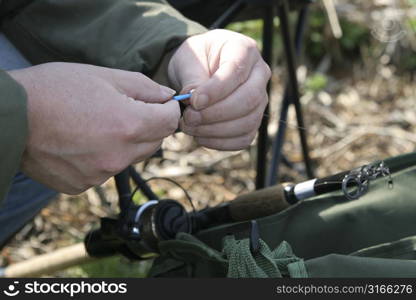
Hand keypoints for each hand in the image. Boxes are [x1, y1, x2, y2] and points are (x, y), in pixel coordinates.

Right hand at [9, 62, 179, 193]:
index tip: (160, 103)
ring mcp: (100, 174)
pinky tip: (82, 143)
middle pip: (154, 142)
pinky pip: (105, 170)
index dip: (168, 109)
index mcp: (129, 125)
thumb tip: (169, 97)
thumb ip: (144, 87)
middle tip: (125, 110)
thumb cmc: (56, 89)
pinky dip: (102, 158)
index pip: (170, 122)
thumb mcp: (104, 76)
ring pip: (131, 158)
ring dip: (125, 143)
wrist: (11, 116)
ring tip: (98, 125)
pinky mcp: (82, 185)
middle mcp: (119, 156)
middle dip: (148, 125)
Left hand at [168, 29, 270, 150]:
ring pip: (248, 121)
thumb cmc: (195, 59)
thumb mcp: (188, 59)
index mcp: (244, 50)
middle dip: (216, 113)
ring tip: (190, 128)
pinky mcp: (253, 120)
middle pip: (249, 99)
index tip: (193, 102)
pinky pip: (244, 138)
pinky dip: (222, 142)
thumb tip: (194, 101)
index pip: (237, 71)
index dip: (216, 90)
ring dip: (216, 130)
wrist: (199, 69)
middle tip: (188, 118)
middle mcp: (259, 74)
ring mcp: (260, 99)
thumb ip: (192, 78)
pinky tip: (200, 138)